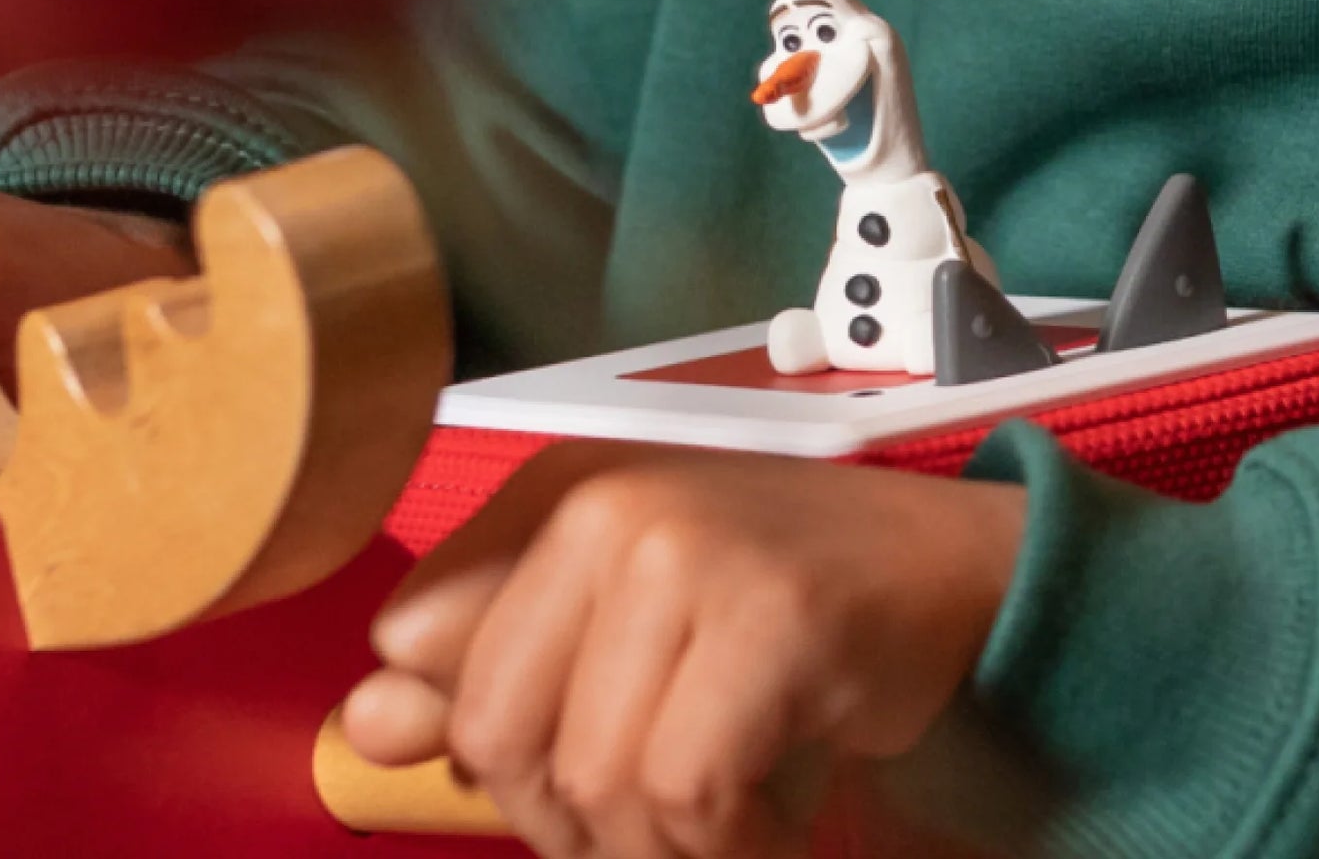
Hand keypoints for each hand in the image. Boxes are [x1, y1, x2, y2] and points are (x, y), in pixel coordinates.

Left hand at [342, 442, 1025, 858]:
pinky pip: (690, 794)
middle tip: (665, 814)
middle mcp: (607, 504)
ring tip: (728, 818)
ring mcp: (687, 551)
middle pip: (497, 730)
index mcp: (556, 494)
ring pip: (594, 780)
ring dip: (661, 849)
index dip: (489, 741)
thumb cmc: (777, 610)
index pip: (416, 641)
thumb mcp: (623, 628)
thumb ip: (491, 672)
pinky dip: (732, 848)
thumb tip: (364, 725)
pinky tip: (775, 823)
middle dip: (569, 819)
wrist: (953, 577)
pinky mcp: (768, 615)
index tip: (572, 764)